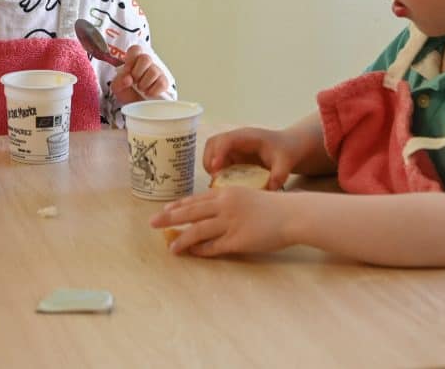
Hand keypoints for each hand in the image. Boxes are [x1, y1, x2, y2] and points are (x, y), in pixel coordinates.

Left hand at [110, 45, 169, 102]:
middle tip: (135, 82)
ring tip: (141, 89)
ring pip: (153, 71)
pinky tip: (148, 93)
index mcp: (134, 61)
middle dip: (137, 72)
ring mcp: (157, 72)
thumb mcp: (117, 88)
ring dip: (144, 83)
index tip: (127, 71)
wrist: (136, 107)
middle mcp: (147, 64)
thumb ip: (118, 81)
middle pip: (146, 58)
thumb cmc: (128, 94)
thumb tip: (128, 78)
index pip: (136, 49)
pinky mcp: (164, 82)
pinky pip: (161, 83)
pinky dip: (153, 90)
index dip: (131, 59)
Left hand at [150, 187, 297, 256]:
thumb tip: (208, 210)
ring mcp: (230, 223)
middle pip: (190, 212)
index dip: (178, 206)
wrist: (291, 214)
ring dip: (182, 239)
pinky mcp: (238, 240)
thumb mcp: (245, 196)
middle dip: (169, 218)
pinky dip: (201, 250)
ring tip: (171, 247)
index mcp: (225, 192)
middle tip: (153, 223)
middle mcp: (224, 205)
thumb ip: (226, 202)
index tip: (165, 210)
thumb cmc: (271, 206)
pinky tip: (192, 253)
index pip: (195, 199)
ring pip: (198, 231)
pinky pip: (214, 247)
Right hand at [201, 126, 305, 190]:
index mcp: (248, 136)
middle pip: (213, 144)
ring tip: (218, 183)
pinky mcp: (233, 157)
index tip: (216, 169)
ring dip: (211, 167)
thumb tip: (269, 189)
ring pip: (212, 153)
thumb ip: (278, 175)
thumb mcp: (285, 163)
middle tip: (215, 179)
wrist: (289, 147)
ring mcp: (233, 148)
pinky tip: (224, 184)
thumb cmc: (286, 150)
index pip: (227, 140)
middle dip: (210, 160)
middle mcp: (237, 140)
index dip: (219, 153)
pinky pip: (218, 163)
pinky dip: (217, 173)